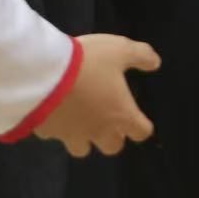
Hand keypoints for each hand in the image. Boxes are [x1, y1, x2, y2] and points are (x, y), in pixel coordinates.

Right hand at [33, 35, 160, 157]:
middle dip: (113, 136)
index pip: (141, 132)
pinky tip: (57, 112)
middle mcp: (98, 130)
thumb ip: (141, 56)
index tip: (138, 118)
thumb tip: (155, 63)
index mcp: (120, 114)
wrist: (43, 73)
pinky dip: (59, 128)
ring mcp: (71, 135)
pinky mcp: (47, 133)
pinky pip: (56, 137)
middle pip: (112, 147)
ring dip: (85, 138)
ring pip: (82, 149)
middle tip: (109, 118)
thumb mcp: (120, 49)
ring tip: (82, 120)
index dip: (142, 126)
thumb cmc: (88, 62)